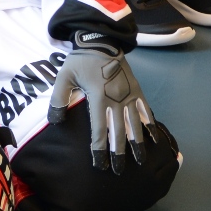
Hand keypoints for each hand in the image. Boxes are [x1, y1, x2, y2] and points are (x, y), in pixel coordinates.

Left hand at [47, 34, 163, 172]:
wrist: (101, 39)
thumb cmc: (80, 60)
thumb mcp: (64, 77)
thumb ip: (58, 99)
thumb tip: (55, 121)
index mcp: (98, 97)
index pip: (100, 129)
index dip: (100, 149)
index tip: (100, 165)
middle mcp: (116, 99)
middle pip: (119, 131)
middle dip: (119, 152)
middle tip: (119, 171)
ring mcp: (129, 94)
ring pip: (135, 123)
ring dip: (137, 143)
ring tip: (140, 160)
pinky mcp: (136, 89)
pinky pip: (145, 110)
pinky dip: (150, 124)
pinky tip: (155, 137)